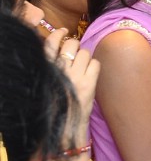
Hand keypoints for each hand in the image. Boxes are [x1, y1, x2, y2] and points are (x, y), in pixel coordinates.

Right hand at [44, 30, 99, 146]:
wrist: (62, 129)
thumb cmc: (51, 107)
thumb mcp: (44, 84)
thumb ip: (48, 68)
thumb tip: (58, 52)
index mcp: (44, 70)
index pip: (50, 44)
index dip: (57, 35)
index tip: (62, 31)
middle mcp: (58, 71)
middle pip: (70, 45)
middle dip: (74, 46)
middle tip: (75, 52)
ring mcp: (75, 76)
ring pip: (85, 53)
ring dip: (85, 57)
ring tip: (82, 66)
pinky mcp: (88, 84)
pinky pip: (95, 64)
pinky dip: (94, 66)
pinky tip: (90, 74)